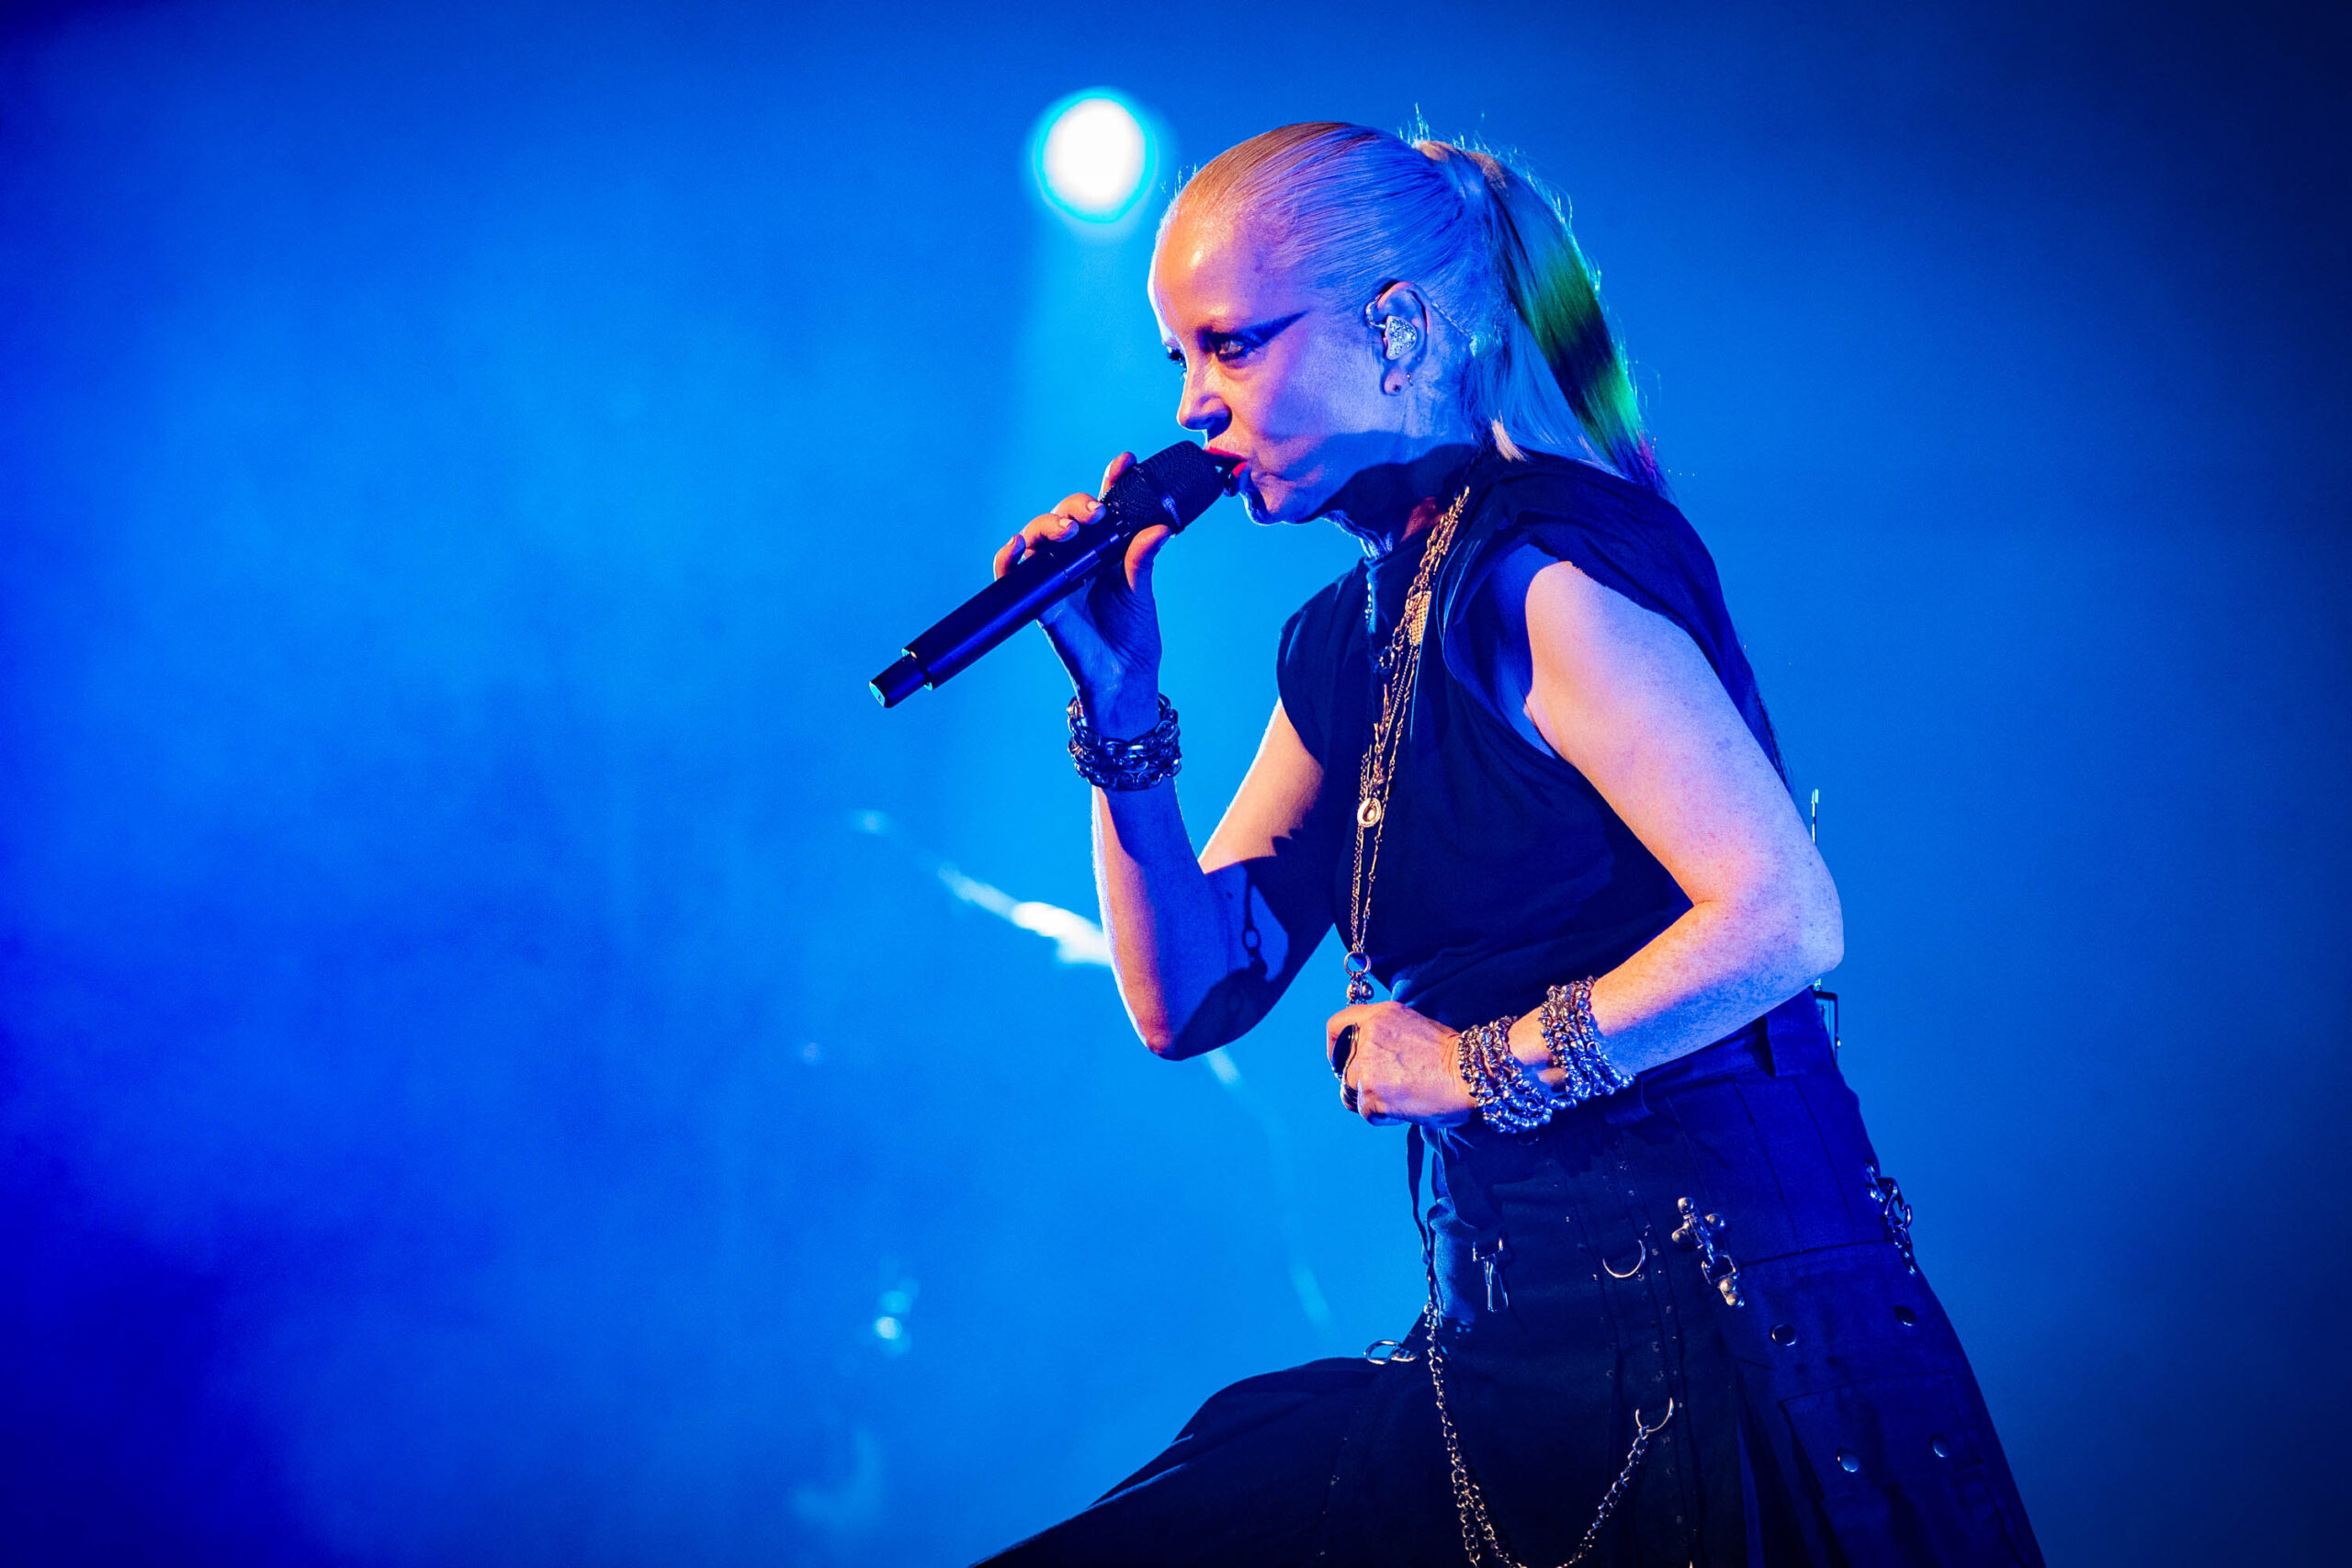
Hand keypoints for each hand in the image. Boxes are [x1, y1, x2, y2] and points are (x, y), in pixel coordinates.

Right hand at [992, 451, 1173, 731]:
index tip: (1125, 462)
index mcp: (1104, 550)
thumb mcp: (1142, 589)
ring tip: (1068, 528)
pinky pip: (1011, 575)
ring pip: (1038, 536)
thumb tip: (1160, 528)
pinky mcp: (1038, 600)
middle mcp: (1076, 558)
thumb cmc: (1133, 634)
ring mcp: (1055, 576)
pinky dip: (1007, 558)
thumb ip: (1143, 557)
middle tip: (1095, 511)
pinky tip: (1017, 546)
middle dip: (1076, 504)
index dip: (1111, 481)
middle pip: (1065, 515)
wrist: (1123, 676)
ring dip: (1047, 524)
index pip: (1103, 507)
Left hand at [1326, 1001, 1476, 1127]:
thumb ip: (1385, 1035)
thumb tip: (1371, 1056)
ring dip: (1373, 1099)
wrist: (1467, 1075)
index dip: (1335, 1045)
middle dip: (1361, 1080)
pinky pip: (1366, 1112)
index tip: (1340, 1058)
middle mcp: (1367, 1038)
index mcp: (1378, 1017)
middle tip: (1388, 1087)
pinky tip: (1406, 1108)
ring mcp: (1366, 1068)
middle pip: (1344, 1066)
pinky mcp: (1370, 1095)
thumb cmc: (1451, 1054)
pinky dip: (1384, 1116)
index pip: (1337, 1025)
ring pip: (1353, 1091)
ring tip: (1403, 1097)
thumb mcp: (1413, 1025)